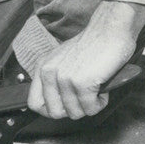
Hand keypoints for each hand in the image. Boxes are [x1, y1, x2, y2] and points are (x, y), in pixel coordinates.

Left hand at [26, 0, 144, 119]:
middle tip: (84, 97)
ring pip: (75, 113)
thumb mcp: (63, 61)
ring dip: (89, 105)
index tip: (65, 106)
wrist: (109, 30)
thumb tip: (57, 106)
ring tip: (95, 89)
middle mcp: (49, 72)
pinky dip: (100, 103)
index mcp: (42, 67)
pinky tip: (103, 88)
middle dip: (73, 110)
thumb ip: (55, 80)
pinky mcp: (81, 83)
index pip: (34, 103)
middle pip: (54, 113)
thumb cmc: (92, 46)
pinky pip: (90, 109)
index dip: (50, 110)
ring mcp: (64, 78)